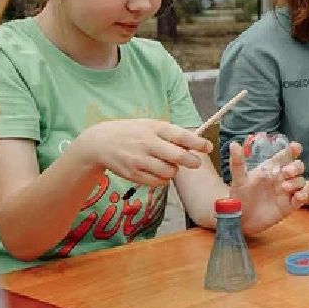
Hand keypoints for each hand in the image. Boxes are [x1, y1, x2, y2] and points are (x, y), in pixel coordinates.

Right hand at [72, 117, 209, 187]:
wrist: (100, 142)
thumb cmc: (132, 132)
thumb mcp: (149, 125)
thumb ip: (170, 134)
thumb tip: (196, 144)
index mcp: (154, 128)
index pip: (181, 136)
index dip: (197, 143)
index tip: (208, 147)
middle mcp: (147, 143)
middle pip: (178, 157)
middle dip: (192, 162)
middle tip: (195, 163)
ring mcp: (139, 159)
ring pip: (169, 172)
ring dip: (174, 171)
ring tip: (168, 165)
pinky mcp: (133, 174)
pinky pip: (158, 182)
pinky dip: (163, 179)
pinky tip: (157, 172)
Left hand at [228, 137, 306, 233]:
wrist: (241, 219)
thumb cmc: (240, 196)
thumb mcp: (238, 179)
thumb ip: (238, 163)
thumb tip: (233, 144)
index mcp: (271, 168)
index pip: (286, 155)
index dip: (293, 149)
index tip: (295, 147)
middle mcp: (282, 177)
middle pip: (298, 167)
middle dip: (296, 167)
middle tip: (286, 172)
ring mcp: (287, 191)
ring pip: (301, 181)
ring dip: (297, 182)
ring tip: (285, 187)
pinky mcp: (290, 205)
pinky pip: (303, 197)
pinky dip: (304, 195)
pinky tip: (298, 197)